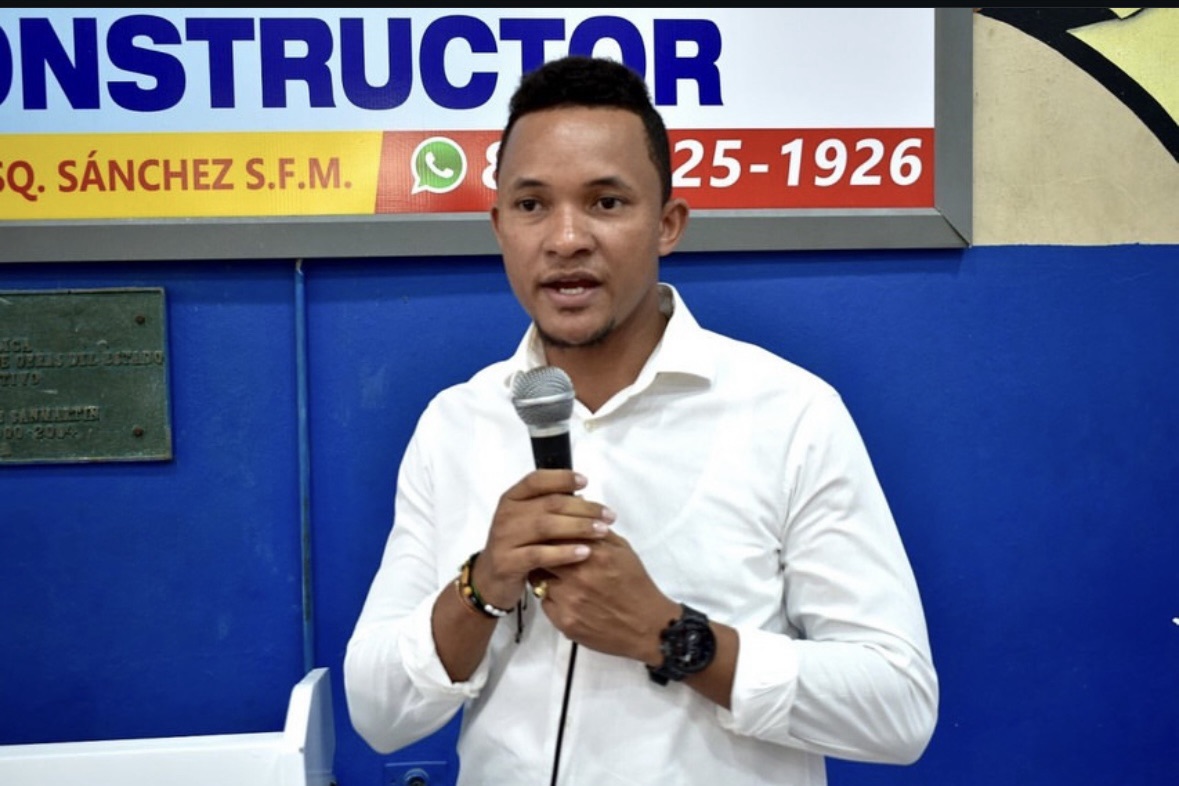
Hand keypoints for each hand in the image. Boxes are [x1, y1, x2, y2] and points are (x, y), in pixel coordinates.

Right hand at [473, 469, 612, 608]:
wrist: (491, 579)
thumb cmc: (518, 546)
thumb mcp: (529, 522)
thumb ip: (550, 509)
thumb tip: (584, 499)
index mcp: (512, 498)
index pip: (537, 480)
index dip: (562, 478)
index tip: (586, 482)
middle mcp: (506, 514)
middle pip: (549, 503)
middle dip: (584, 508)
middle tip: (608, 515)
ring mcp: (504, 538)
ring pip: (546, 526)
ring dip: (578, 527)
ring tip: (602, 531)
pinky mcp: (508, 562)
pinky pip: (539, 554)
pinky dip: (564, 552)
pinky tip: (584, 552)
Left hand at [537, 529, 679, 664]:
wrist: (647, 626)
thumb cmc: (636, 584)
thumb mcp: (623, 550)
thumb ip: (598, 533)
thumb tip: (575, 516)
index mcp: (594, 554)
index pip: (556, 535)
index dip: (549, 535)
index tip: (549, 536)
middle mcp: (578, 576)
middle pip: (542, 556)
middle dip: (543, 554)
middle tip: (547, 555)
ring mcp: (569, 601)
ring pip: (538, 581)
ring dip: (545, 577)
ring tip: (558, 578)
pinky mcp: (565, 622)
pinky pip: (545, 603)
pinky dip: (551, 598)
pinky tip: (566, 598)